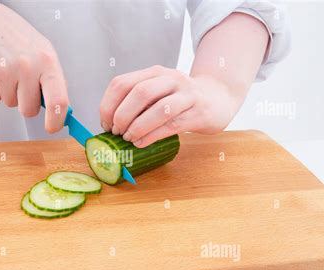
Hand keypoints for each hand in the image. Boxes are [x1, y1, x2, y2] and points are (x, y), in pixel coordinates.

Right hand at [0, 3, 68, 132]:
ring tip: (7, 70)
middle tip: (22, 82)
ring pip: (10, 104)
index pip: (58, 101)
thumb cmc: (21, 42)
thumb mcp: (45, 56)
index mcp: (48, 62)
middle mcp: (28, 65)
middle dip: (25, 102)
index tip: (52, 127)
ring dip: (8, 93)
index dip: (56, 120)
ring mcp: (6, 69)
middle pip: (29, 110)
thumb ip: (54, 84)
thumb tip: (62, 114)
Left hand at [99, 65, 241, 147]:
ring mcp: (187, 94)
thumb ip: (137, 101)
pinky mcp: (199, 112)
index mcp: (154, 72)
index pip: (122, 83)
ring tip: (129, 139)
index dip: (108, 105)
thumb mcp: (158, 91)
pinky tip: (142, 143)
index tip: (105, 124)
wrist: (218, 97)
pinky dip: (153, 136)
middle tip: (117, 133)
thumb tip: (110, 124)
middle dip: (122, 116)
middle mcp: (170, 78)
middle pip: (139, 93)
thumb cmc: (180, 99)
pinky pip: (172, 125)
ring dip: (138, 127)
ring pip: (158, 109)